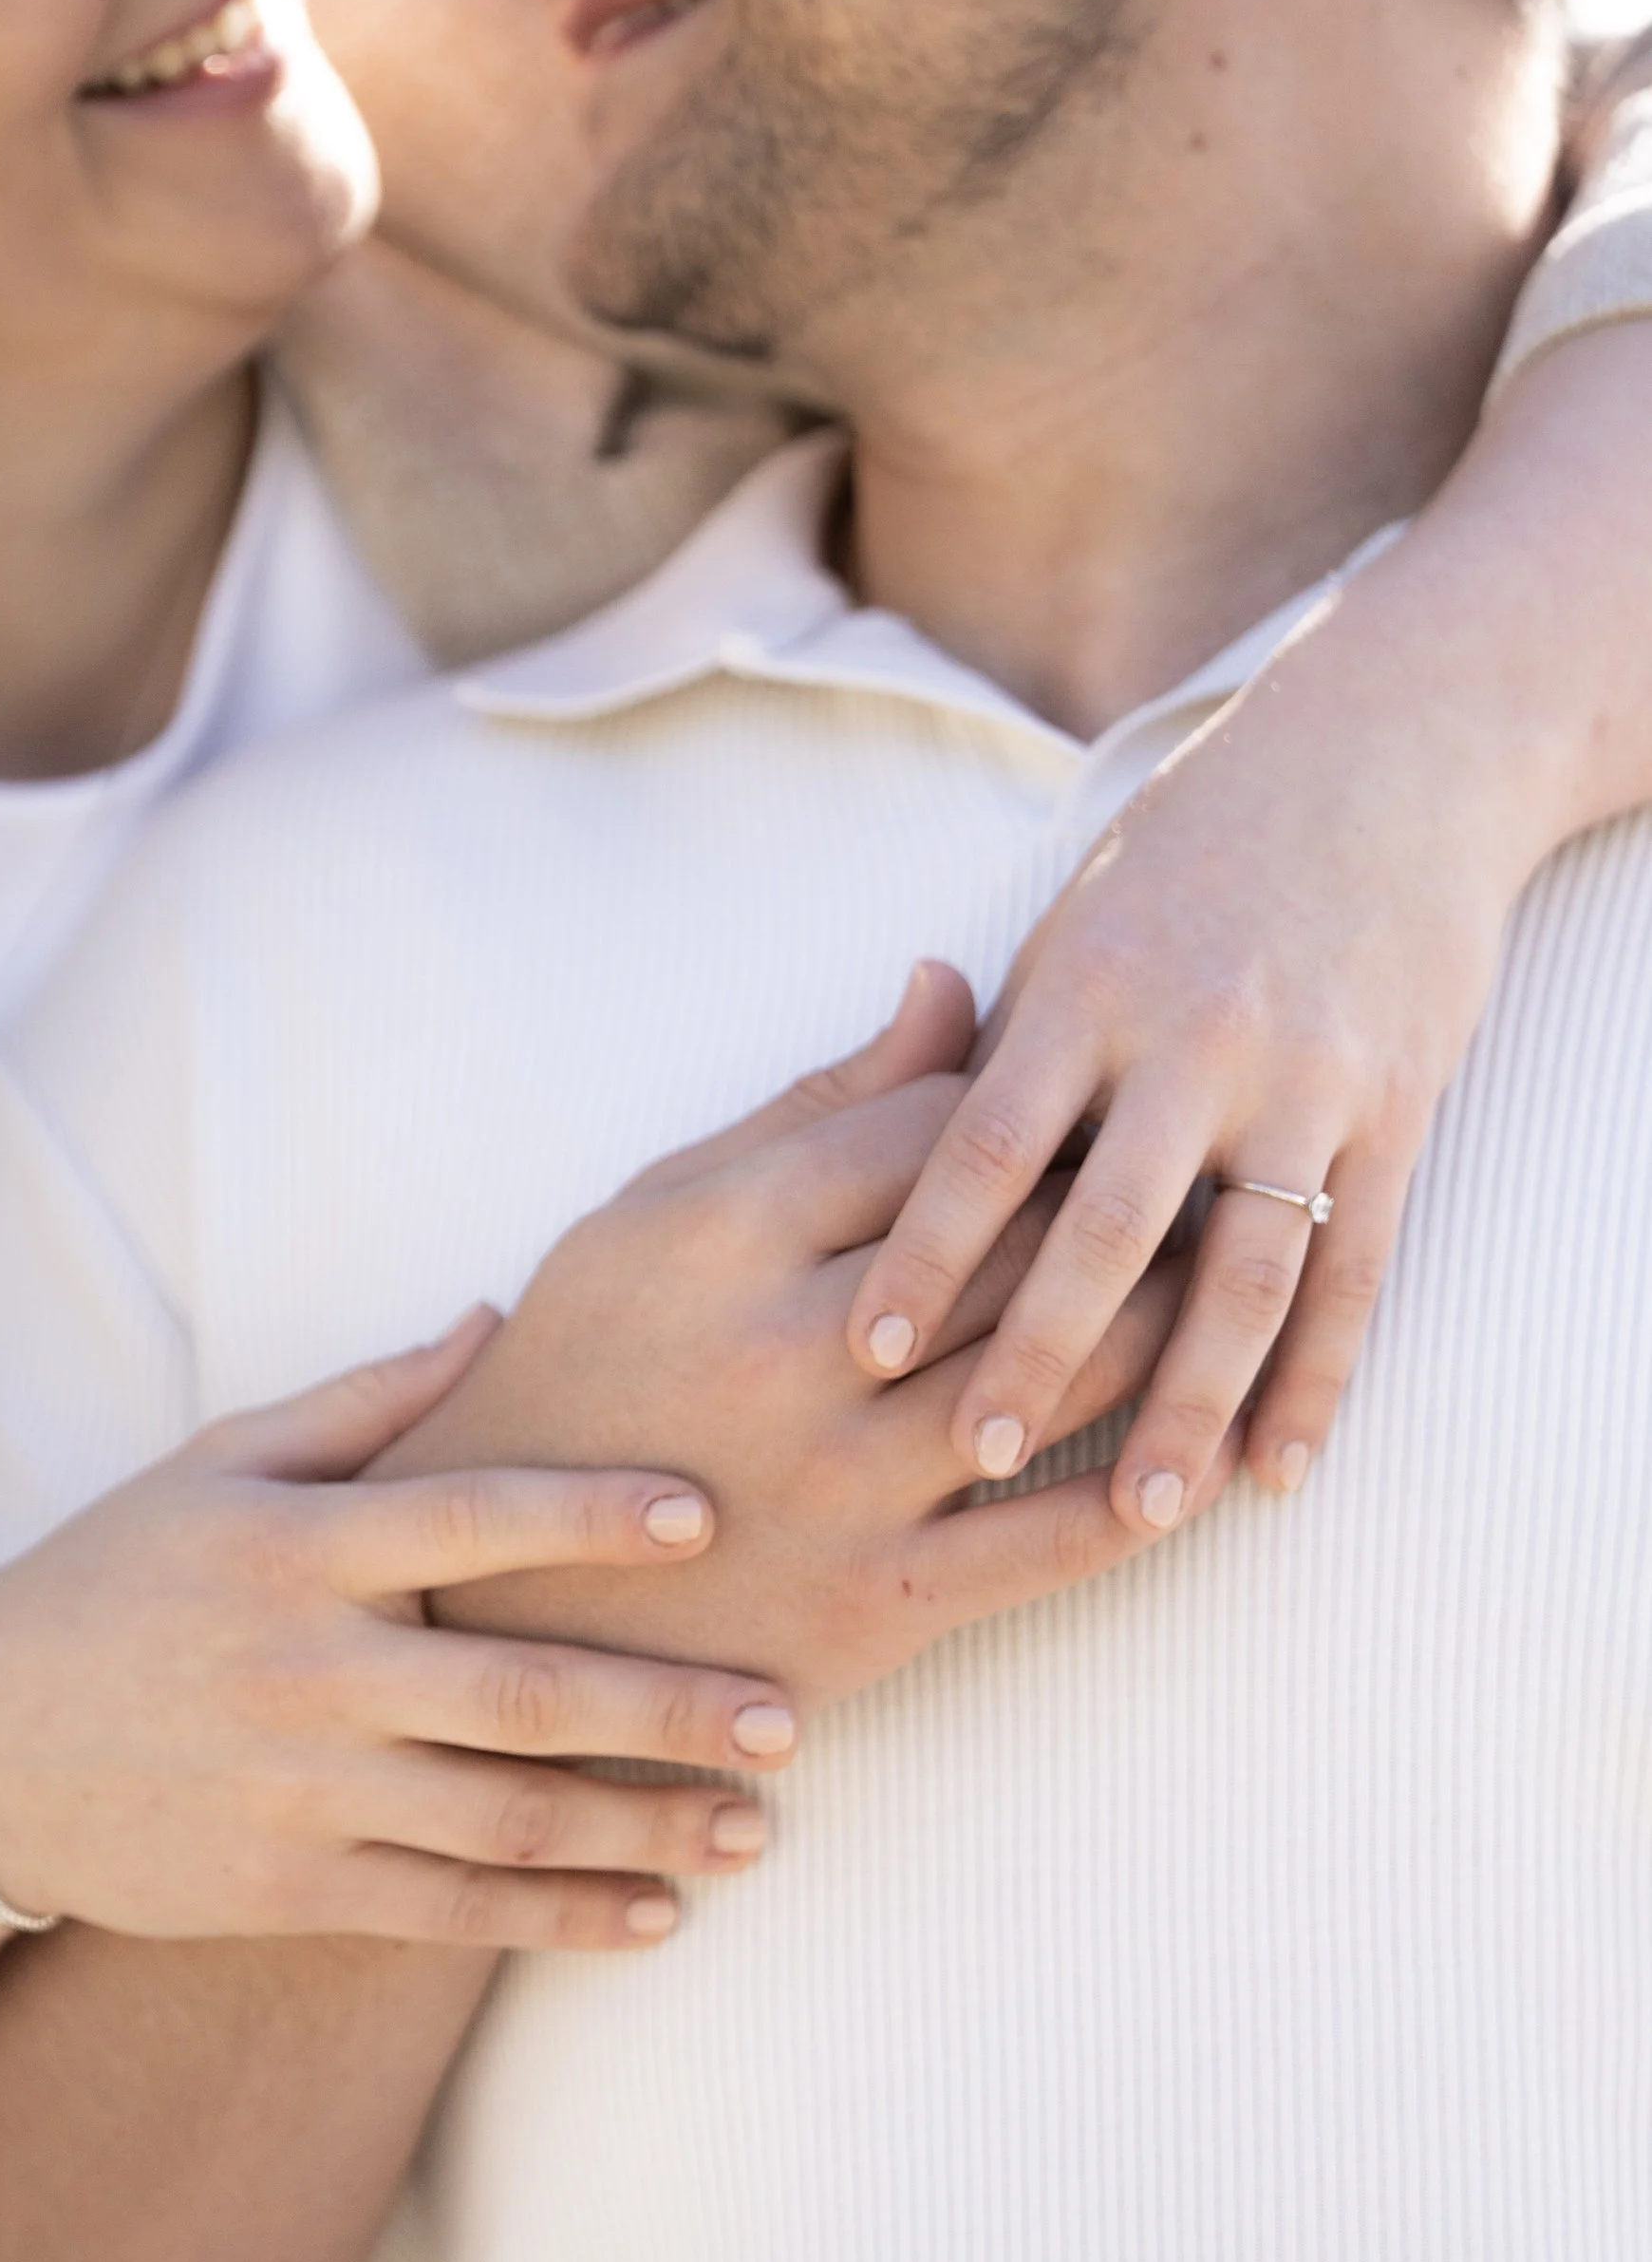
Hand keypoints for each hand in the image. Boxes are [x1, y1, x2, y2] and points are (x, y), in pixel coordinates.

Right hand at [0, 1316, 800, 1957]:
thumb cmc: (113, 1575)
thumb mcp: (217, 1460)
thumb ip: (368, 1400)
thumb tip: (499, 1314)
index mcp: (294, 1547)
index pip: (463, 1518)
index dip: (586, 1511)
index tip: (707, 1509)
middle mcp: (305, 1672)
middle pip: (515, 1691)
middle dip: (665, 1706)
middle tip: (789, 1709)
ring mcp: (301, 1793)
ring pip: (503, 1819)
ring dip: (643, 1829)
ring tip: (760, 1828)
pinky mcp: (291, 1891)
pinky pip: (452, 1913)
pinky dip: (562, 1919)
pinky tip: (658, 1917)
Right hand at [382, 971, 1224, 1710]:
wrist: (497, 1600)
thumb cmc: (583, 1367)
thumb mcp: (657, 1211)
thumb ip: (814, 1102)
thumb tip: (947, 984)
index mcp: (728, 1233)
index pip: (940, 1132)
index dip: (1036, 1104)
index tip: (1100, 1091)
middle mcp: (794, 1349)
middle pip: (1019, 1243)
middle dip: (1129, 1198)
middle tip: (1217, 1159)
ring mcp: (843, 1480)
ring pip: (1060, 1378)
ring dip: (1168, 1328)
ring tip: (1238, 1282)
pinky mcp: (878, 1598)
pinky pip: (1047, 1544)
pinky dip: (1144, 1498)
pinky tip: (1204, 1458)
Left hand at [845, 635, 1517, 1524]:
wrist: (1392, 753)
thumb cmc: (1202, 840)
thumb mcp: (1079, 915)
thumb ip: (999, 1040)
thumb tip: (893, 1145)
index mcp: (1086, 984)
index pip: (984, 1143)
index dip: (926, 1251)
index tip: (865, 1348)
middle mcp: (1193, 1038)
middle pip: (1102, 1228)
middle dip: (1035, 1350)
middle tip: (971, 1454)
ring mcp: (1304, 1080)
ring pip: (1238, 1272)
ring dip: (1188, 1400)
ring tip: (1140, 1508)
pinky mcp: (1396, 1111)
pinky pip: (1354, 1270)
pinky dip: (1318, 1377)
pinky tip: (1279, 1466)